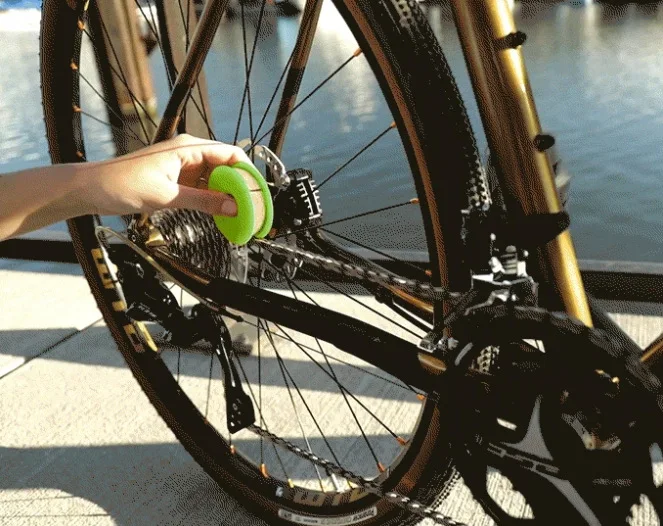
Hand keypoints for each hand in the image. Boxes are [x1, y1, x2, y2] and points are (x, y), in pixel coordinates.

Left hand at [85, 134, 250, 215]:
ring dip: (226, 194)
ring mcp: (181, 166)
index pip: (230, 155)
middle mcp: (187, 153)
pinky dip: (211, 198)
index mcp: (187, 148)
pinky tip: (218, 213)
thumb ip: (203, 201)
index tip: (257, 192)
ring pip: (215, 178)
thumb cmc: (122, 184)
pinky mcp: (175, 178)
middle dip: (240, 186)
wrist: (92, 189)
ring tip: (238, 214)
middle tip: (251, 208)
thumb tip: (232, 207)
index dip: (247, 173)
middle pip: (226, 166)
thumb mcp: (167, 196)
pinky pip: (202, 187)